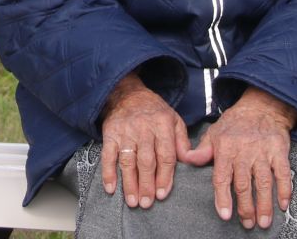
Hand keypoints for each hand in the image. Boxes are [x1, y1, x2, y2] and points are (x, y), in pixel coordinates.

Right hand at [98, 73, 190, 208]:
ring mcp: (125, 131)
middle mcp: (144, 128)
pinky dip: (108, 172)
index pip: (166, 155)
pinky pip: (108, 155)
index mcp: (162, 124)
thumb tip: (189, 161)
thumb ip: (182, 141)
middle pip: (146, 161)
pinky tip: (110, 188)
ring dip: (129, 183)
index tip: (163, 194)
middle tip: (147, 203)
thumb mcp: (174, 120)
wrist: (127, 93)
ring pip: (128, 161)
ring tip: (132, 202)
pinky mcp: (110, 133)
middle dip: (147, 184)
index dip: (165, 177)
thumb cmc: (154, 111)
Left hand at [179, 88, 296, 228]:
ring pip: (263, 182)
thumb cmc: (235, 123)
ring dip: (264, 204)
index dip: (223, 197)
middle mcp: (244, 151)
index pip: (222, 177)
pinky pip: (283, 173)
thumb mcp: (214, 133)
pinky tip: (283, 204)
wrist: (261, 106)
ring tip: (263, 221)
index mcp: (226, 148)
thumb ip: (202, 150)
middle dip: (245, 207)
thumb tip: (187, 159)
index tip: (225, 214)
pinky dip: (284, 189)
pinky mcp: (280, 151)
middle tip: (248, 223)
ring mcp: (263, 152)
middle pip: (244, 184)